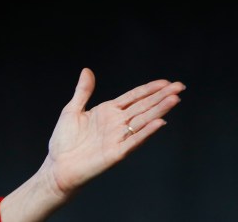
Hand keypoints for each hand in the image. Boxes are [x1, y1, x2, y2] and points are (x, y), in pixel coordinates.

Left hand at [44, 67, 184, 196]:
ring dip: (159, 110)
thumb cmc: (64, 141)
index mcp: (108, 112)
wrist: (58, 166)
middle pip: (143, 107)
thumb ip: (83, 91)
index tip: (166, 82)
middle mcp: (117, 123)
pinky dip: (147, 132)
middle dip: (161, 96)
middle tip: (180, 86)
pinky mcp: (116, 153)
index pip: (134, 97)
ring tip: (174, 99)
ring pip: (143, 121)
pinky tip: (160, 122)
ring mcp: (118, 138)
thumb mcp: (72, 110)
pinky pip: (134, 141)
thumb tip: (87, 70)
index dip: (149, 89)